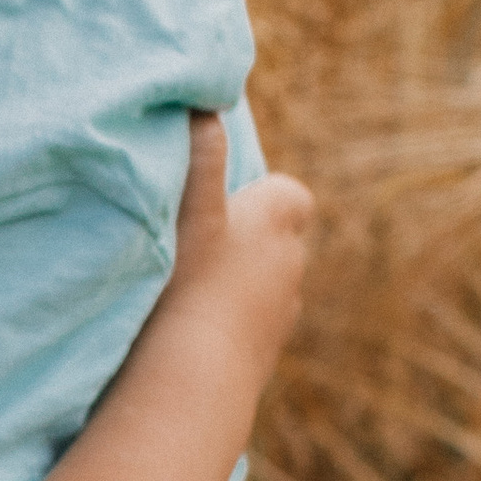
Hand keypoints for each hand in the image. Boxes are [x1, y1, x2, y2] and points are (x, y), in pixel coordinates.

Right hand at [165, 108, 310, 371]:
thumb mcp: (189, 207)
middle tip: (193, 246)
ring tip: (186, 293)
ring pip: (264, 287)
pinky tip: (188, 331)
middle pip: (276, 240)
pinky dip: (229, 326)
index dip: (257, 197)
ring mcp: (284, 314)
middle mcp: (294, 263)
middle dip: (245, 240)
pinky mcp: (266, 355)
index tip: (219, 206)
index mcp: (283, 218)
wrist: (194, 377)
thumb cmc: (188, 282)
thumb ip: (200, 153)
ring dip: (235, 286)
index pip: (287, 194)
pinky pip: (249, 328)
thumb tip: (205, 103)